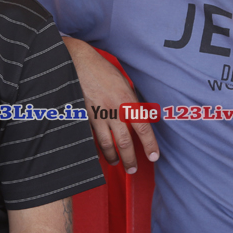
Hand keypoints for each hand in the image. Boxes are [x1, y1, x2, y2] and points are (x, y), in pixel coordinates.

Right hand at [61, 36, 159, 172]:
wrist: (78, 63)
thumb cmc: (102, 70)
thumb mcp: (123, 82)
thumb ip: (130, 101)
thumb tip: (139, 114)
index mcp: (126, 101)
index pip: (143, 128)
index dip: (150, 145)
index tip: (154, 157)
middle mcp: (113, 110)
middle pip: (124, 142)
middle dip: (130, 159)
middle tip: (133, 169)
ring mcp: (96, 115)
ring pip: (106, 143)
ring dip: (112, 156)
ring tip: (116, 162)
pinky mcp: (83, 117)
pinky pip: (90, 137)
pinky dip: (94, 148)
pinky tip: (97, 154)